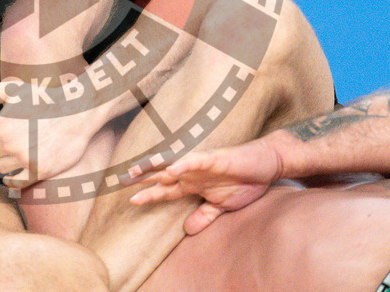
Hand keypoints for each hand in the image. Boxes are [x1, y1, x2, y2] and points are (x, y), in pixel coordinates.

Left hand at [0, 80, 102, 187]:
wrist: (76, 113)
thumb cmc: (44, 99)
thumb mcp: (15, 89)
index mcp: (0, 126)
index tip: (5, 130)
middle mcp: (9, 145)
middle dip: (0, 147)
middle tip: (13, 141)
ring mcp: (24, 160)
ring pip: (1, 168)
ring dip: (7, 162)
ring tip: (18, 153)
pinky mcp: (38, 171)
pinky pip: (16, 183)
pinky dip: (12, 181)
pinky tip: (14, 176)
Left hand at [126, 136, 283, 233]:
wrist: (268, 164)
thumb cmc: (246, 182)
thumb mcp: (222, 206)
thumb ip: (205, 215)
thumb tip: (188, 230)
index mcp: (194, 184)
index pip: (166, 190)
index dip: (149, 194)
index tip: (131, 200)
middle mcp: (193, 172)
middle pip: (163, 175)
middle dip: (143, 177)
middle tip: (121, 179)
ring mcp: (202, 164)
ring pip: (173, 164)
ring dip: (155, 167)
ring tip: (137, 170)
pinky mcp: (215, 158)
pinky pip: (195, 161)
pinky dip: (182, 165)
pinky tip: (170, 170)